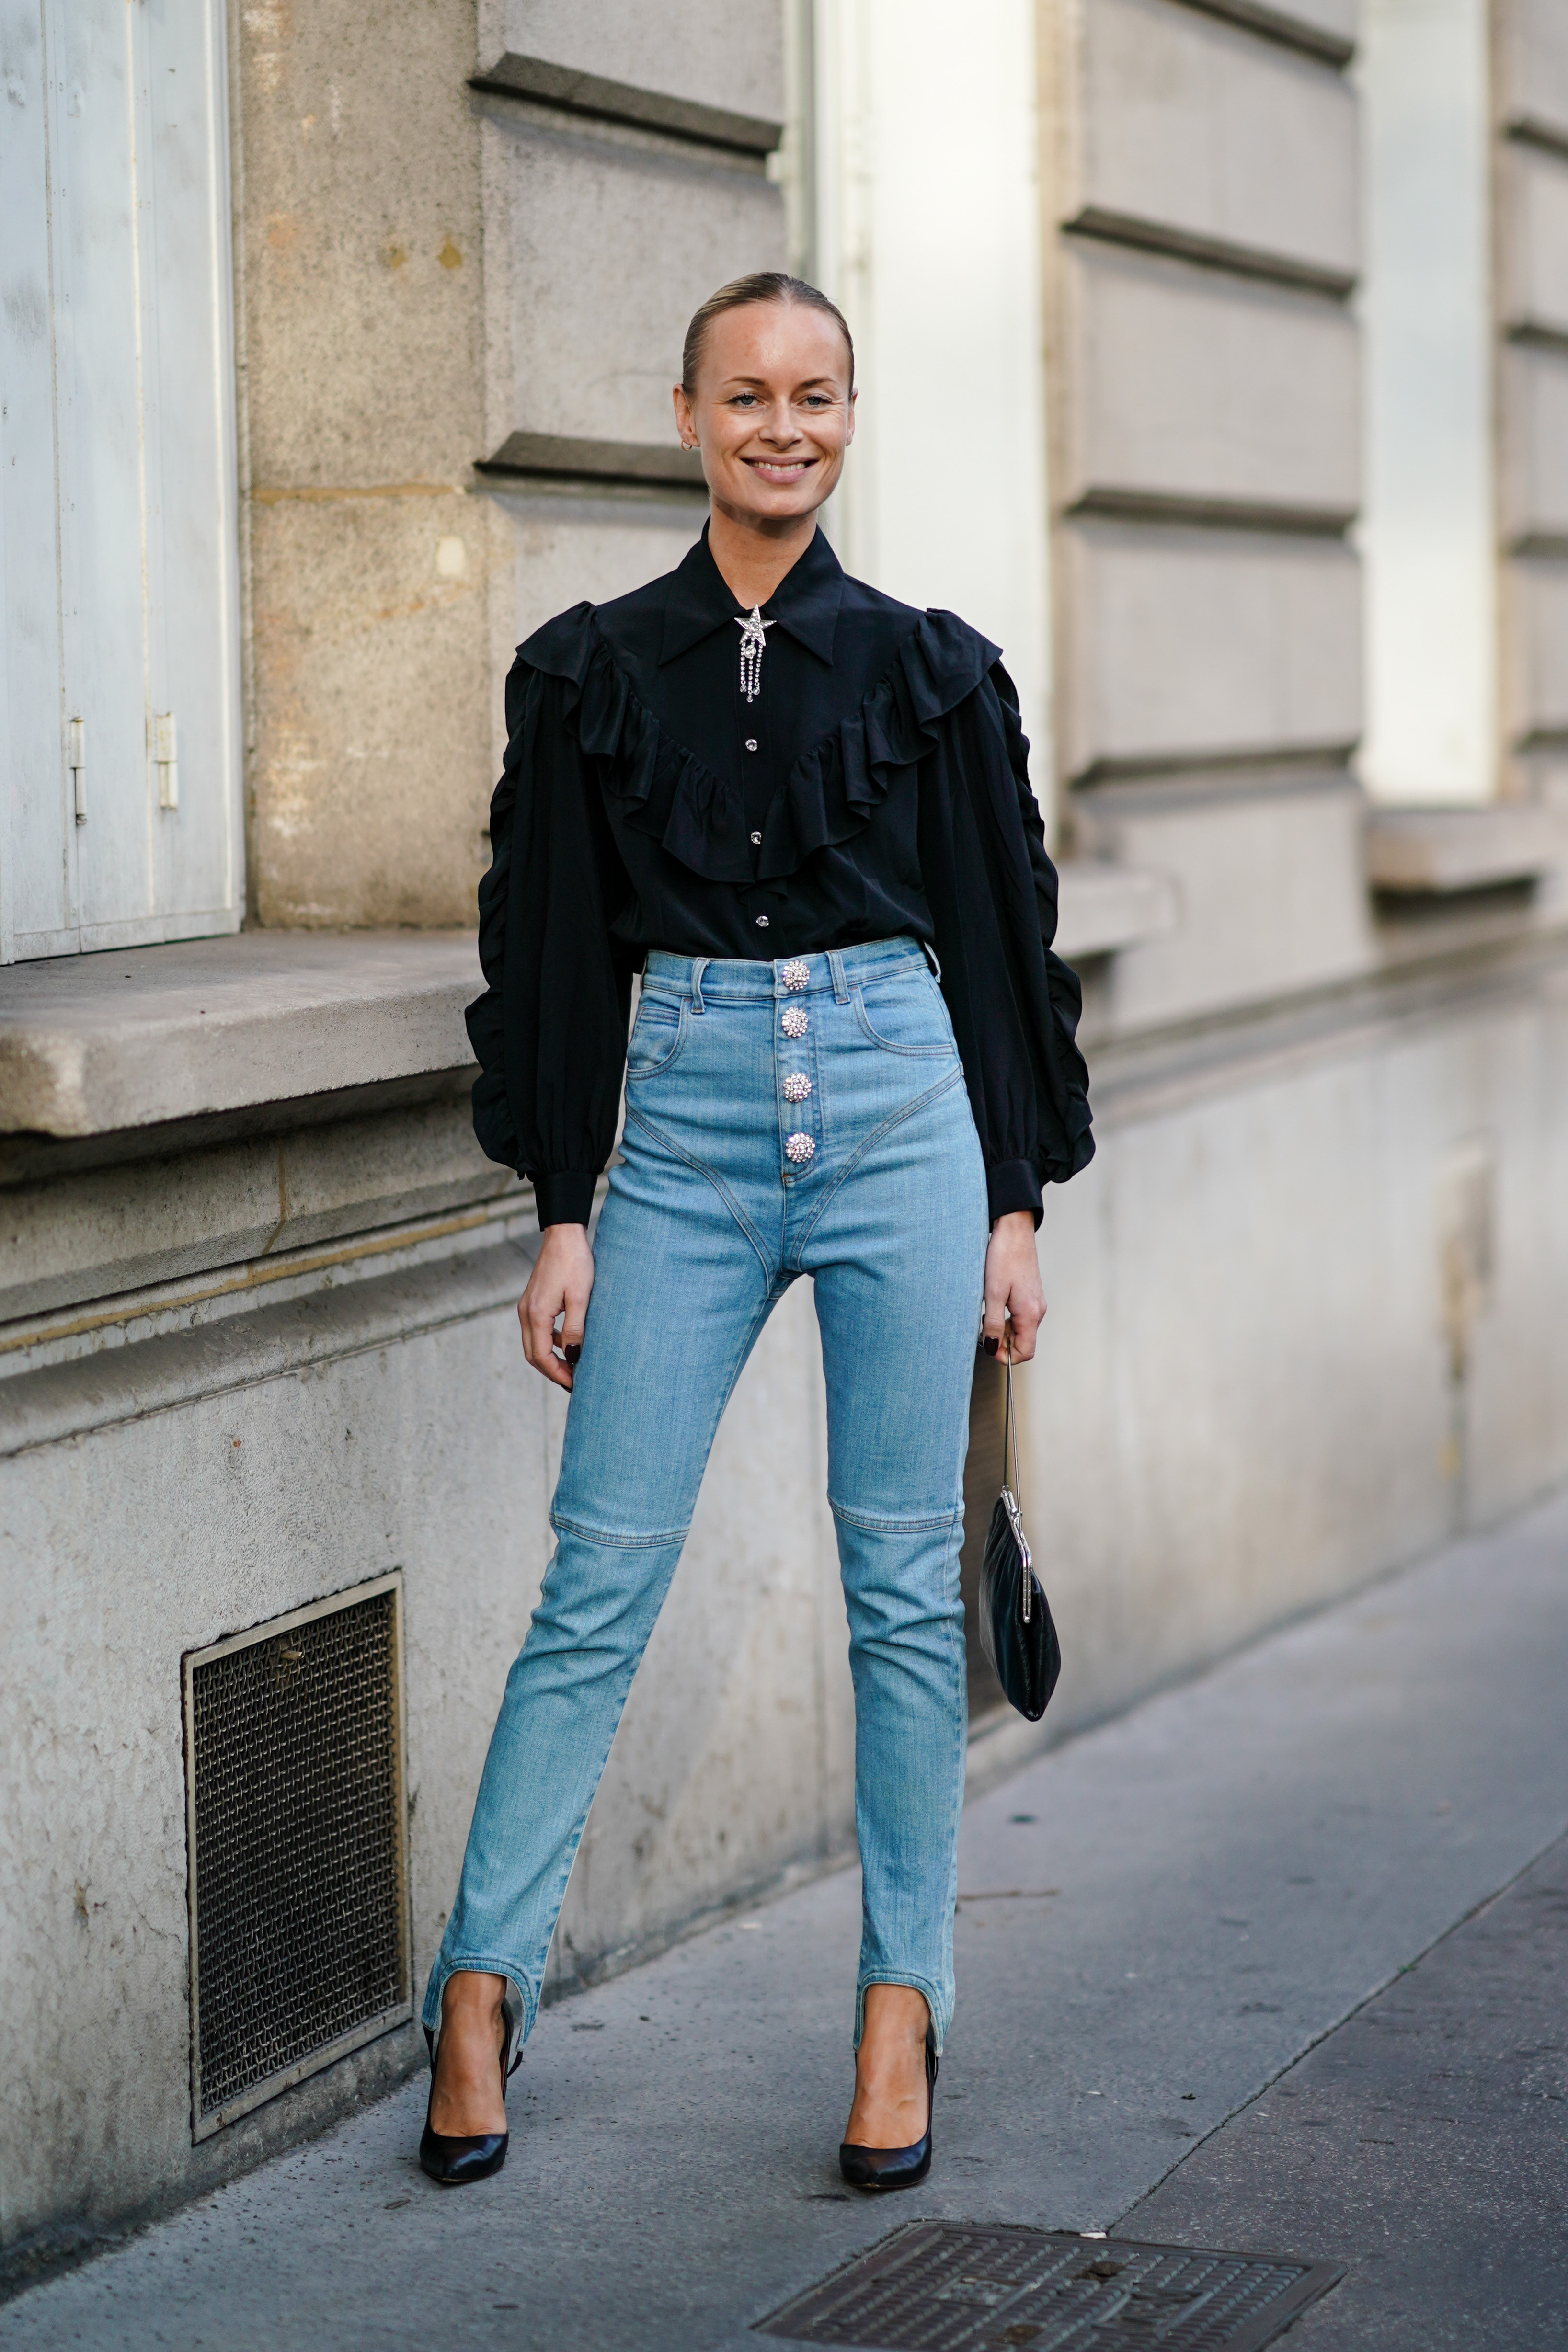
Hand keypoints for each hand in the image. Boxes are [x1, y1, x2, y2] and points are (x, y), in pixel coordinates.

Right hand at [518, 1223, 595, 1390]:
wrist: (564, 1235)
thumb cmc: (575, 1263)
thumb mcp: (580, 1298)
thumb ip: (575, 1329)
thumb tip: (574, 1356)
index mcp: (536, 1314)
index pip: (541, 1356)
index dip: (557, 1373)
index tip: (575, 1384)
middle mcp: (526, 1312)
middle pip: (533, 1354)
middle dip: (552, 1371)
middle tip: (573, 1383)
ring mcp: (527, 1307)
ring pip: (534, 1343)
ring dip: (551, 1358)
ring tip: (572, 1367)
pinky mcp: (533, 1301)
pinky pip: (538, 1330)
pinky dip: (551, 1342)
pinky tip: (568, 1342)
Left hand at [982, 1210, 1045, 1362]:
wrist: (1014, 1229)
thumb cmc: (1003, 1257)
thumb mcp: (992, 1293)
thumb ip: (992, 1324)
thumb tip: (991, 1348)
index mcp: (1030, 1314)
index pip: (1025, 1352)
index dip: (1005, 1355)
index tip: (987, 1346)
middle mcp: (1037, 1311)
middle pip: (1023, 1342)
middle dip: (1001, 1342)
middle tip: (981, 1328)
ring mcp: (1035, 1302)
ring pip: (1020, 1330)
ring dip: (1002, 1329)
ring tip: (985, 1314)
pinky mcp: (1030, 1294)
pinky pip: (1020, 1316)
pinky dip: (1005, 1318)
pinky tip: (993, 1304)